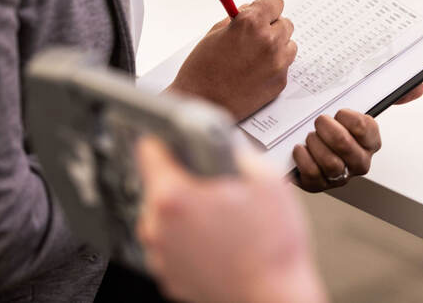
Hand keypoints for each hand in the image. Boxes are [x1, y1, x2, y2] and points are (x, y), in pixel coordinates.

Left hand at [136, 138, 326, 302]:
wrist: (274, 297)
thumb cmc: (272, 246)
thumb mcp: (265, 178)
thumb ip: (233, 150)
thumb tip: (219, 141)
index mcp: (174, 196)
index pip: (149, 148)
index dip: (167, 137)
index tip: (176, 137)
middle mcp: (157, 227)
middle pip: (158, 182)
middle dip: (185, 177)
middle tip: (217, 185)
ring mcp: (160, 254)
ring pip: (165, 214)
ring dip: (186, 209)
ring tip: (223, 218)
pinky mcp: (168, 275)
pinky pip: (172, 242)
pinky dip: (188, 237)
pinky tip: (219, 239)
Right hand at [167, 0, 296, 120]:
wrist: (201, 103)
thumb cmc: (201, 69)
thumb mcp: (214, 34)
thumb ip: (237, 20)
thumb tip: (250, 11)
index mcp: (251, 23)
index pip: (275, 3)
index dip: (266, 8)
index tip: (262, 13)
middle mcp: (268, 40)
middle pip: (286, 24)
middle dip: (272, 27)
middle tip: (256, 37)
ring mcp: (277, 62)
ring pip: (289, 44)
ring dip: (277, 46)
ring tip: (255, 56)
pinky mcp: (280, 81)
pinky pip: (284, 65)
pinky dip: (274, 66)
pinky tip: (255, 73)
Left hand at [293, 84, 422, 191]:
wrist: (301, 141)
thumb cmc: (334, 127)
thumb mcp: (357, 107)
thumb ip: (391, 97)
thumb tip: (420, 88)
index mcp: (370, 142)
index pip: (367, 130)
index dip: (350, 119)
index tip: (339, 112)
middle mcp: (358, 162)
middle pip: (346, 148)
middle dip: (329, 131)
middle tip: (319, 121)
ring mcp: (339, 176)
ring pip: (330, 164)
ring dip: (316, 145)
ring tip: (309, 136)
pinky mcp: (317, 185)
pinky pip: (312, 175)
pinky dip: (303, 159)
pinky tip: (299, 148)